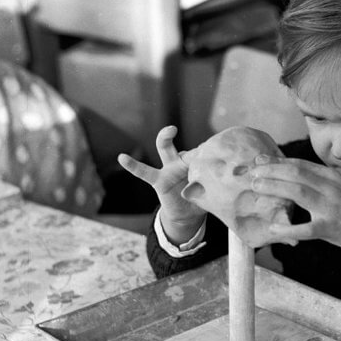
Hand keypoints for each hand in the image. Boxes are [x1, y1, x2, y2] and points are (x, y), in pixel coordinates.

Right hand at [117, 126, 204, 242]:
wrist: (188, 214)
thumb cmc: (201, 198)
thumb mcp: (209, 193)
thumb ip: (208, 187)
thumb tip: (208, 184)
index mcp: (196, 163)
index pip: (201, 152)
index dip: (208, 150)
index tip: (218, 149)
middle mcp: (182, 162)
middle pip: (183, 141)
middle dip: (191, 134)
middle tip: (192, 126)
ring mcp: (169, 169)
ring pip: (166, 150)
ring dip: (166, 138)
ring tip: (170, 130)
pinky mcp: (158, 181)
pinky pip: (144, 172)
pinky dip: (133, 165)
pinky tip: (122, 158)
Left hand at [250, 158, 340, 279]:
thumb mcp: (340, 189)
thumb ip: (318, 181)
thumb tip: (290, 175)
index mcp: (332, 177)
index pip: (300, 165)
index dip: (277, 161)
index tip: (259, 160)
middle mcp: (331, 188)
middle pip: (296, 174)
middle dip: (271, 170)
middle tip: (252, 172)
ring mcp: (331, 208)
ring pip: (299, 193)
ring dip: (275, 188)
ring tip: (257, 187)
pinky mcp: (330, 228)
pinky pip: (305, 228)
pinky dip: (288, 227)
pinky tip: (273, 227)